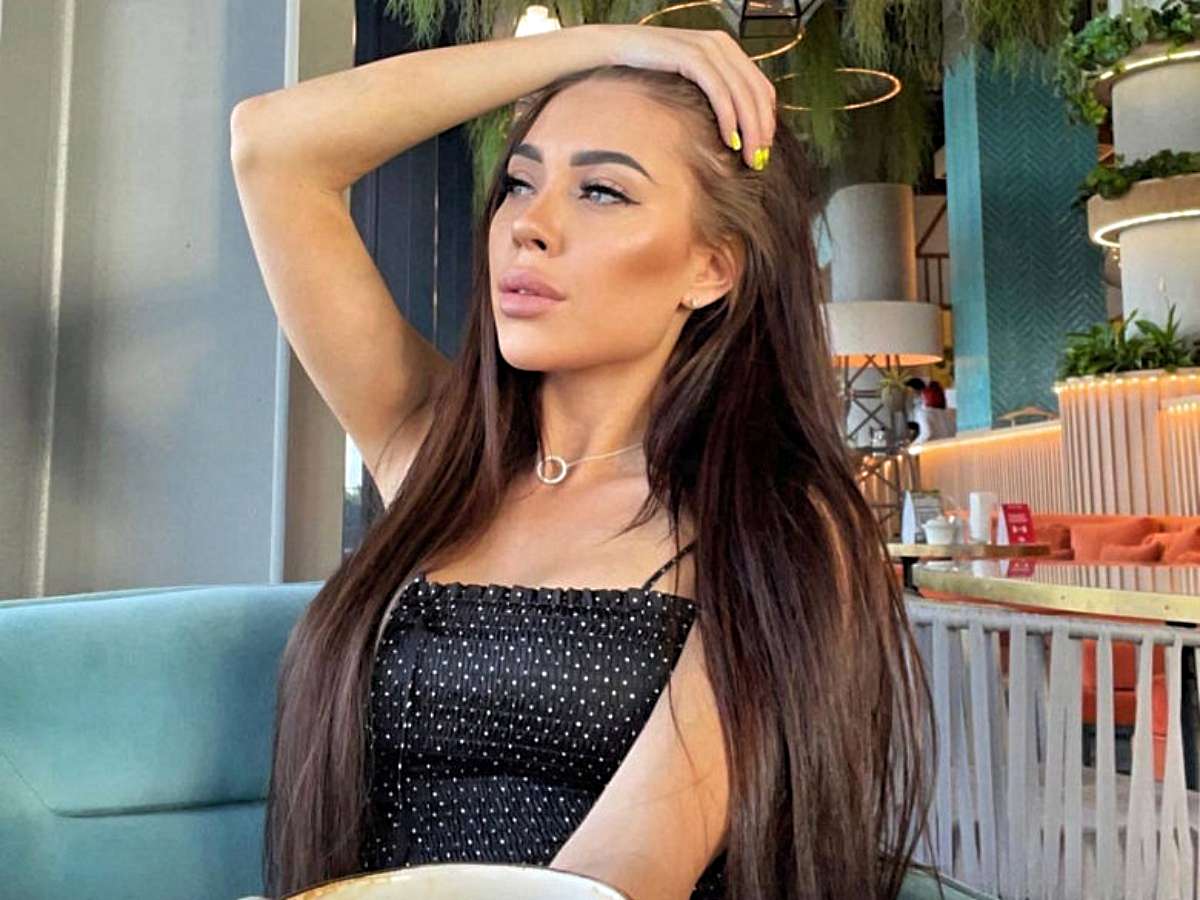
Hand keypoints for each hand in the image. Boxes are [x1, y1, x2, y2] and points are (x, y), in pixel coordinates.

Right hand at [591, 24, 776, 169]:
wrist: (612, 50)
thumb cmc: (646, 73)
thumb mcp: (686, 83)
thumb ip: (710, 94)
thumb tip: (732, 130)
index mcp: (726, 49)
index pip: (760, 87)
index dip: (767, 119)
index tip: (764, 149)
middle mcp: (721, 44)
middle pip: (756, 91)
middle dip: (762, 129)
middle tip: (759, 159)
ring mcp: (708, 48)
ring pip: (742, 94)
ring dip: (749, 129)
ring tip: (748, 156)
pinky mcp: (692, 56)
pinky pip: (720, 91)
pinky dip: (729, 118)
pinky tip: (730, 140)